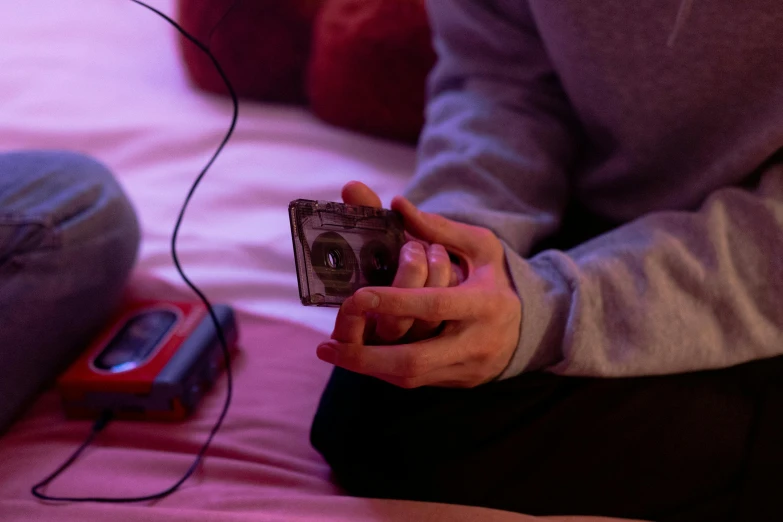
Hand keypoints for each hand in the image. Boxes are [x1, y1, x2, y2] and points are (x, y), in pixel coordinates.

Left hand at [317, 195, 521, 387]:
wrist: (533, 327)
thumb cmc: (497, 278)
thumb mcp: (480, 246)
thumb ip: (439, 228)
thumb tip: (397, 204)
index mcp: (485, 303)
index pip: (435, 305)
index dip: (395, 302)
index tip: (358, 296)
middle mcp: (476, 342)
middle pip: (415, 359)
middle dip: (367, 357)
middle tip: (328, 346)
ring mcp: (467, 368)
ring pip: (411, 376)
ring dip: (368, 367)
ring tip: (333, 351)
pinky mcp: (459, 381)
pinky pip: (415, 381)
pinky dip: (383, 370)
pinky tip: (359, 357)